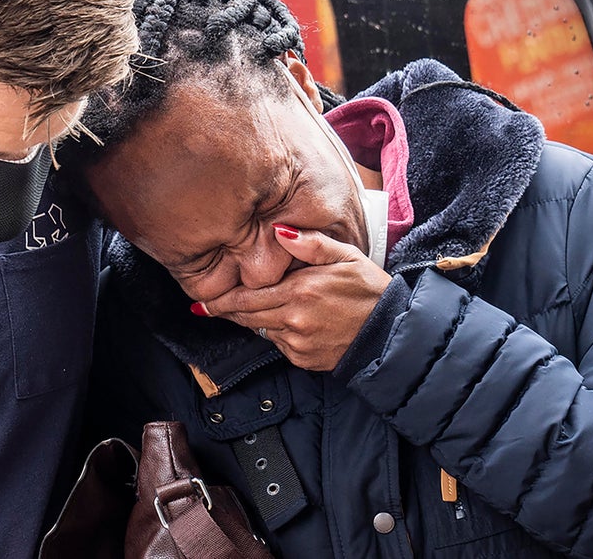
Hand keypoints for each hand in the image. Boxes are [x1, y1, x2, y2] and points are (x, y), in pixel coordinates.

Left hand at [198, 225, 391, 370]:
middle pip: (247, 317)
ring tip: (262, 308)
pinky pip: (280, 346)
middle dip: (227, 312)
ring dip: (256, 321)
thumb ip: (310, 244)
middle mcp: (294, 319)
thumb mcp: (345, 256)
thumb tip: (278, 231)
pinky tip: (294, 323)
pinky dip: (279, 334)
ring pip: (262, 331)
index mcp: (299, 291)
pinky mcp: (304, 360)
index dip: (221, 301)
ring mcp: (298, 343)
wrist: (391, 331)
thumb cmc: (369, 289)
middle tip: (208, 308)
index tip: (201, 304)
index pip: (247, 298)